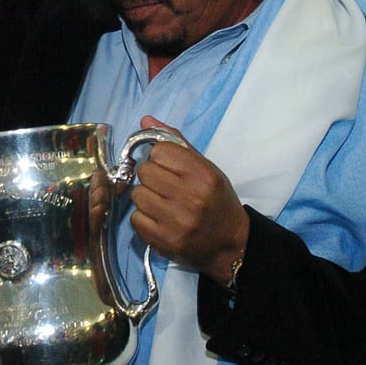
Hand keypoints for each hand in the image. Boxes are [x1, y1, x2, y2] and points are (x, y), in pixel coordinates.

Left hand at [127, 117, 247, 283]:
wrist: (230, 244)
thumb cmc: (217, 202)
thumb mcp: (206, 169)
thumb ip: (177, 143)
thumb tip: (146, 120)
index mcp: (203, 175)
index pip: (160, 151)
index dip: (160, 157)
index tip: (168, 166)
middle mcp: (191, 198)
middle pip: (145, 172)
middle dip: (151, 177)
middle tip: (165, 186)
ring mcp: (176, 222)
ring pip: (137, 195)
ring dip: (146, 197)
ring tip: (163, 203)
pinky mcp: (164, 241)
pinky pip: (135, 219)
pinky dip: (144, 218)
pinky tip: (160, 219)